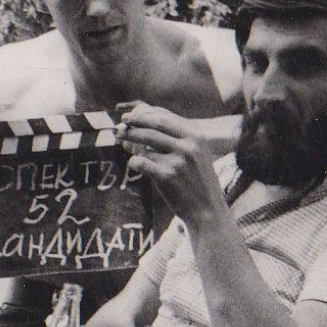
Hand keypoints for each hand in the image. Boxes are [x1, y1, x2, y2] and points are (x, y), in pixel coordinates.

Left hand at [115, 102, 226, 226]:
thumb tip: (145, 128)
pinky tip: (133, 164)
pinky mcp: (167, 176)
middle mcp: (188, 147)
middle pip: (153, 128)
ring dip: (131, 144)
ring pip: (146, 147)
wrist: (207, 210)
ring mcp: (178, 161)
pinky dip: (134, 162)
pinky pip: (141, 162)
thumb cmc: (197, 182)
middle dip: (133, 126)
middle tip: (119, 128)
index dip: (143, 116)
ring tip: (122, 142)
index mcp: (196, 137)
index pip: (165, 119)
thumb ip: (175, 141)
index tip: (129, 117)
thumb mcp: (196, 156)